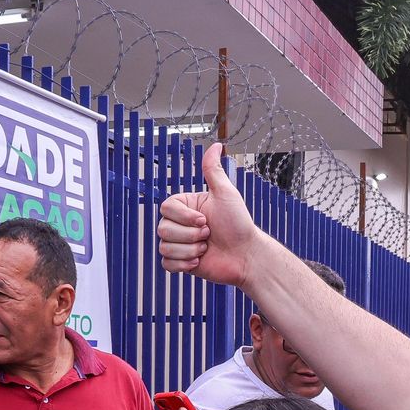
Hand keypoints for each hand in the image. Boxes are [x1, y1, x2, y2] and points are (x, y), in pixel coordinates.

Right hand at [156, 142, 262, 285]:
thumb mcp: (225, 193)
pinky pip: (166, 264)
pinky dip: (183, 264)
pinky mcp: (180, 263)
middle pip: (163, 229)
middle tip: (209, 235)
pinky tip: (199, 261)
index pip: (166, 208)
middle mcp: (180, 225)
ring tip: (206, 248)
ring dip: (190, 250)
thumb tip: (216, 145)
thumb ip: (213, 170)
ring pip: (165, 247)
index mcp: (186, 207)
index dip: (185, 217)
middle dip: (190, 235)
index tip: (205, 220)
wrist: (245, 256)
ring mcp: (180, 244)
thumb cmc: (238, 225)